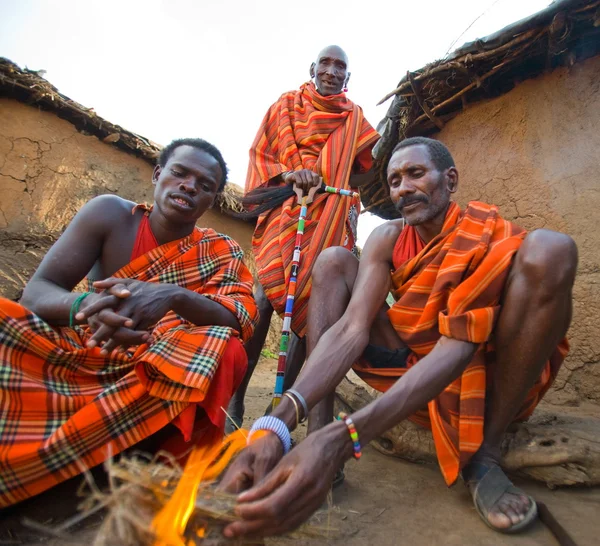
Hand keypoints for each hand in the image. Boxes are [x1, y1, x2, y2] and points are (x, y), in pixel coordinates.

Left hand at [79, 278, 173, 353]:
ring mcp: (138, 314)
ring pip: (123, 331)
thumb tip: (95, 284)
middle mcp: (128, 305)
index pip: (102, 303)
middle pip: (111, 322)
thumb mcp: (129, 282)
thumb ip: (111, 283)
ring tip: (103, 352)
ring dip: (113, 343)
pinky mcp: (146, 321)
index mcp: (121, 296)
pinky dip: (128, 343)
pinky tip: (120, 350)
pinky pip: (135, 334)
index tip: (77, 318)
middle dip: (100, 334)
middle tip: (89, 345)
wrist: (166, 294)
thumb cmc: (144, 289)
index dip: (90, 310)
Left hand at [223, 422, 350, 537]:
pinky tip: (260, 528)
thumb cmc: (307, 450)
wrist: (333, 449)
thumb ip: (265, 483)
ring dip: (260, 532)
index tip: (236, 510)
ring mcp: (314, 506)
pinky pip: (292, 525)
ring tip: (240, 532)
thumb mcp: (284, 462)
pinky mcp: (313, 510)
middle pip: (277, 521)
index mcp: (302, 481)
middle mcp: (310, 498)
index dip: (253, 511)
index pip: (274, 505)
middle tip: (230, 530)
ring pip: (284, 528)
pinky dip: (274, 529)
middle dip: (251, 528)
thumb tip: (243, 500)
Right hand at [284, 169, 321, 194]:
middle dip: (308, 188)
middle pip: (310, 181)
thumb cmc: (300, 183)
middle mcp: (306, 171)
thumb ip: (312, 185)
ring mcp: (301, 171)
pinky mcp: (296, 173)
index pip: (316, 176)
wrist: (289, 179)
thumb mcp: (307, 183)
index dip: (315, 183)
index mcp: (311, 173)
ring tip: (302, 189)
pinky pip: (299, 182)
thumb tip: (316, 190)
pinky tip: (297, 186)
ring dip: (303, 188)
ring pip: (305, 182)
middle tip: (306, 191)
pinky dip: (298, 186)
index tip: (313, 187)